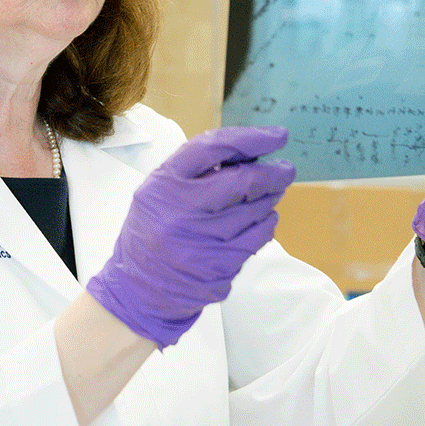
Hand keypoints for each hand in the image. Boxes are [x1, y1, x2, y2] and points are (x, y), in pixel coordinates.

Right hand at [87, 126, 295, 347]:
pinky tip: (263, 219)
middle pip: (242, 181)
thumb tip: (250, 152)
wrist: (138, 289)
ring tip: (271, 193)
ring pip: (255, 210)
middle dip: (272, 172)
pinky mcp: (218, 267)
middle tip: (286, 169)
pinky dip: (266, 225)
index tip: (277, 136)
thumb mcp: (159, 190)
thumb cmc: (153, 231)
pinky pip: (257, 239)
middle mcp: (181, 212)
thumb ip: (197, 170)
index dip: (251, 138)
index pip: (214, 147)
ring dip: (270, 198)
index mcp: (164, 184)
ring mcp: (201, 242)